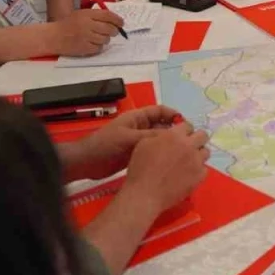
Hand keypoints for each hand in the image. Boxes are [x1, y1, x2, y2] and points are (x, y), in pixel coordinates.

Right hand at [48, 9, 121, 55]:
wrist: (53, 37)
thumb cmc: (68, 24)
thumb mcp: (81, 14)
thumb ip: (96, 16)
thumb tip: (114, 20)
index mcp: (87, 14)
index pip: (108, 16)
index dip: (117, 20)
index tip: (121, 23)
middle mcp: (87, 25)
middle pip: (110, 29)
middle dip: (114, 31)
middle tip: (113, 32)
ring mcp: (86, 37)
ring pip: (106, 39)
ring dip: (105, 39)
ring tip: (99, 38)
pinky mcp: (84, 48)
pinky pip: (99, 48)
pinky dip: (98, 47)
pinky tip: (92, 44)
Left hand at [64, 106, 183, 181]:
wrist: (86, 163)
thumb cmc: (106, 145)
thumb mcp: (129, 138)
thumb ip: (150, 136)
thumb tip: (172, 136)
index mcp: (137, 118)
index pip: (160, 111)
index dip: (174, 115)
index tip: (186, 124)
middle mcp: (140, 127)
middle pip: (162, 124)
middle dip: (174, 130)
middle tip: (188, 140)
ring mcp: (138, 141)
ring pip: (158, 139)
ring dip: (169, 143)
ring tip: (183, 151)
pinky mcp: (136, 153)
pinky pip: (152, 150)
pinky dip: (161, 153)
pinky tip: (171, 160)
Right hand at [122, 122, 209, 215]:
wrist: (145, 194)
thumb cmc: (141, 168)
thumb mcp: (144, 144)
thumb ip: (160, 135)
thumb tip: (169, 134)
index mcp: (175, 136)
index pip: (188, 125)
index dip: (185, 131)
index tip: (181, 136)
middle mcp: (189, 146)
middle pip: (203, 135)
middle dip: (196, 139)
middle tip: (188, 147)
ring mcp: (196, 161)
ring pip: (205, 152)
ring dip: (198, 154)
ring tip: (188, 161)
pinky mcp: (199, 176)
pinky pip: (204, 169)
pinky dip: (198, 170)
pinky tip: (188, 174)